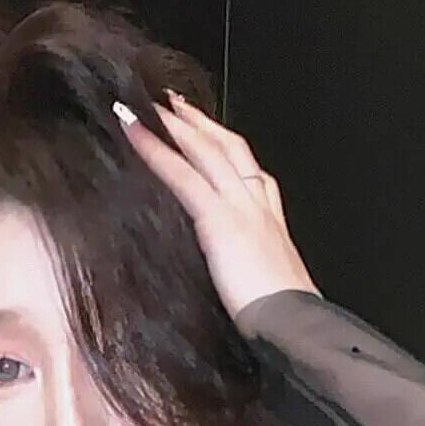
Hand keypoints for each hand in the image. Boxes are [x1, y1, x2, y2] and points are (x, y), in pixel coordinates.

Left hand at [114, 92, 315, 321]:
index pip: (250, 174)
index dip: (228, 151)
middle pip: (229, 148)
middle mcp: (257, 204)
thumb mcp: (267, 285)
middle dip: (201, 122)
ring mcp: (239, 206)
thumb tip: (234, 272)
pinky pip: (181, 174)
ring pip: (206, 150)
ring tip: (150, 105)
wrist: (291, 323)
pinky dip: (155, 147)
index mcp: (271, 221)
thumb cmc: (280, 317)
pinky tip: (133, 130)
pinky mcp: (218, 217)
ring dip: (176, 123)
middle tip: (175, 102)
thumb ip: (249, 268)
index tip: (210, 135)